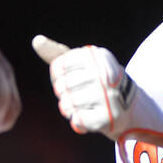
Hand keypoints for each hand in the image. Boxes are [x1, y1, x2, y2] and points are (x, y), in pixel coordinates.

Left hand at [32, 35, 162, 141]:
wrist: (126, 104)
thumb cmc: (95, 81)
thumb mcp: (80, 64)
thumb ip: (57, 54)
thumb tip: (36, 40)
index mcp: (95, 56)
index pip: (58, 67)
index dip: (58, 77)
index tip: (70, 78)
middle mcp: (104, 73)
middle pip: (62, 87)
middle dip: (63, 95)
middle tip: (77, 94)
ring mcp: (108, 95)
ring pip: (68, 104)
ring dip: (69, 109)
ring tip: (81, 106)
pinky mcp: (110, 116)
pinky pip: (77, 120)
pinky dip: (77, 122)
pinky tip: (88, 117)